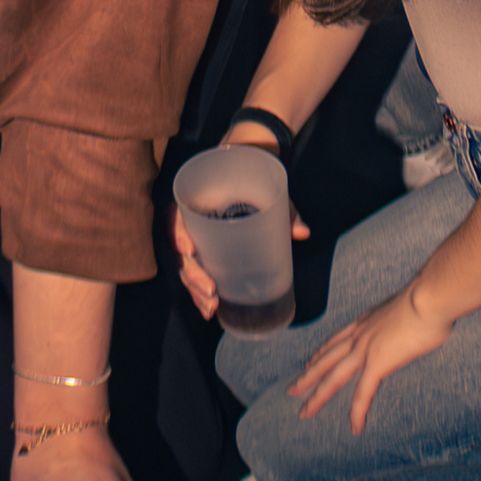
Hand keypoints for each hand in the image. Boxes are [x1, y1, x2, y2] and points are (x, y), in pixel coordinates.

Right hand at [170, 153, 309, 325]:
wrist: (248, 170)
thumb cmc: (254, 180)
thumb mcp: (267, 189)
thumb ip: (283, 209)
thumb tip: (302, 232)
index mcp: (199, 199)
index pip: (179, 215)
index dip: (178, 233)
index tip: (189, 249)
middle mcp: (193, 221)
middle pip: (182, 251)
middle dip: (193, 275)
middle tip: (211, 290)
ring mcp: (198, 240)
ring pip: (187, 268)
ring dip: (195, 291)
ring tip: (211, 308)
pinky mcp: (207, 254)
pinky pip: (196, 276)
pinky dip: (200, 295)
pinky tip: (210, 310)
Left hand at [286, 281, 452, 434]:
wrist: (429, 297)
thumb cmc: (429, 297)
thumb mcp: (408, 306)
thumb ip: (403, 317)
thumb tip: (412, 320)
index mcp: (367, 320)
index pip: (337, 338)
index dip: (322, 351)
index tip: (311, 360)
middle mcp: (361, 334)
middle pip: (326, 359)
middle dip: (308, 376)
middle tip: (292, 390)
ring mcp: (366, 349)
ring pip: (334, 377)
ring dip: (317, 396)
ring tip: (305, 412)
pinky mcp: (378, 363)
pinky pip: (363, 394)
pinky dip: (357, 413)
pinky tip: (355, 428)